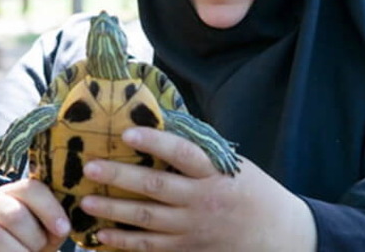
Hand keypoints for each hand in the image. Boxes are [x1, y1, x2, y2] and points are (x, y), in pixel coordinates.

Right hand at [0, 179, 71, 251]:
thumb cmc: (26, 240)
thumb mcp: (43, 229)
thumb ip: (56, 223)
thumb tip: (70, 220)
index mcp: (13, 193)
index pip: (31, 189)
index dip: (50, 209)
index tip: (63, 230)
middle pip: (14, 214)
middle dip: (34, 238)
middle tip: (38, 249)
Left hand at [78, 127, 315, 251]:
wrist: (278, 234)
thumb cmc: (250, 190)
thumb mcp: (232, 165)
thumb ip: (199, 152)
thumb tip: (160, 125)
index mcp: (215, 173)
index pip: (183, 153)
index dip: (155, 142)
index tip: (127, 132)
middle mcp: (203, 200)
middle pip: (156, 186)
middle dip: (120, 176)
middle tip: (90, 167)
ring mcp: (193, 228)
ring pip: (146, 219)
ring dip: (113, 210)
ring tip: (86, 201)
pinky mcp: (188, 249)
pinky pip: (150, 246)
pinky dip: (124, 241)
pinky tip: (102, 234)